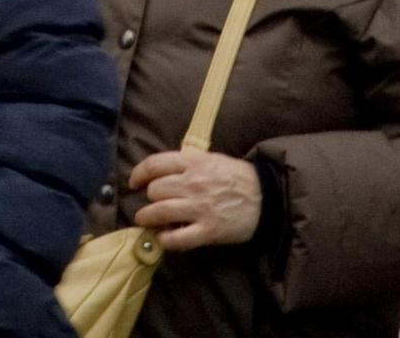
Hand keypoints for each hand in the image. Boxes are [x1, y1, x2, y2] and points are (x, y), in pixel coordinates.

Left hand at [128, 148, 263, 250]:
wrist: (266, 197)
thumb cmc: (237, 177)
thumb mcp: (212, 159)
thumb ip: (187, 164)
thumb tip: (161, 173)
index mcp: (194, 163)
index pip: (154, 164)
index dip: (139, 174)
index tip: (134, 182)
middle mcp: (193, 184)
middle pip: (155, 190)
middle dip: (150, 197)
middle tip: (153, 202)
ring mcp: (200, 208)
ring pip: (159, 212)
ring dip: (148, 218)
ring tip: (146, 221)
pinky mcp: (208, 231)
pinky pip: (177, 238)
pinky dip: (165, 240)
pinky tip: (164, 238)